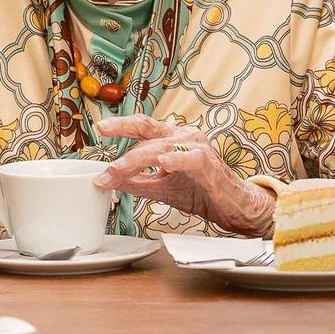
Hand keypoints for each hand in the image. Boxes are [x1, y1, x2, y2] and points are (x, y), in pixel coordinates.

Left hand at [92, 115, 274, 236]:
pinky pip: (190, 158)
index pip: (143, 127)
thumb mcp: (163, 188)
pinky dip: (176, 159)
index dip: (121, 126)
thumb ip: (139, 183)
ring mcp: (197, 147)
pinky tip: (163, 162)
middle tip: (102, 140)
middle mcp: (184, 137)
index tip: (100, 129)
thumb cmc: (202, 192)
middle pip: (148, 130)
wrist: (234, 207)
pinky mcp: (209, 163)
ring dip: (136, 159)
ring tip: (118, 169)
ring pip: (161, 146)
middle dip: (122, 134)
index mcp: (172, 140)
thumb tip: (112, 181)